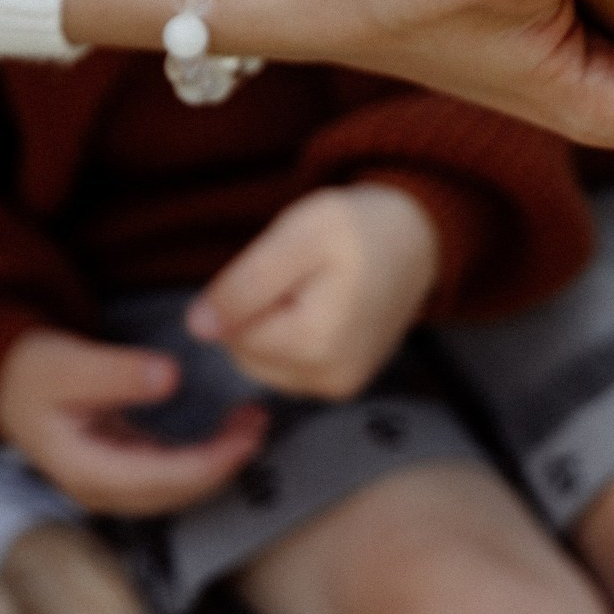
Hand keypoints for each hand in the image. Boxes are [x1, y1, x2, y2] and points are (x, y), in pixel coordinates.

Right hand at [0, 328, 269, 514]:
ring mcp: (114, 482)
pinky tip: (231, 430)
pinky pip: (175, 473)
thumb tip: (169, 378)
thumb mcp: (69, 364)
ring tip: (253, 422)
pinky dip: (207, 455)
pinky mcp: (126, 468)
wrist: (9, 380)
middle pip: (175, 492)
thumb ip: (117, 372)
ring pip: (179, 488)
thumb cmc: (35, 371)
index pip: (159, 481)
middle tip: (259, 421)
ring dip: (221, 461)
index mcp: (85, 470)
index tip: (245, 436)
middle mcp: (102, 488)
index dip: (209, 463)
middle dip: (224, 463)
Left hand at [186, 184, 439, 399]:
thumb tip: (197, 327)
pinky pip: (289, 368)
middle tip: (297, 276)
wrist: (416, 237)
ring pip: (263, 364)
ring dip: (272, 326)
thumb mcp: (296, 236)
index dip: (245, 293)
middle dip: (257, 313)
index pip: (232, 333)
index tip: (283, 267)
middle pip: (245, 354)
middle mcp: (330, 379)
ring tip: (311, 290)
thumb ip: (244, 283)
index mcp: (316, 342)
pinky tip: (321, 308)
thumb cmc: (357, 227)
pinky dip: (292, 339)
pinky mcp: (345, 384)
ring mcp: (340, 386)